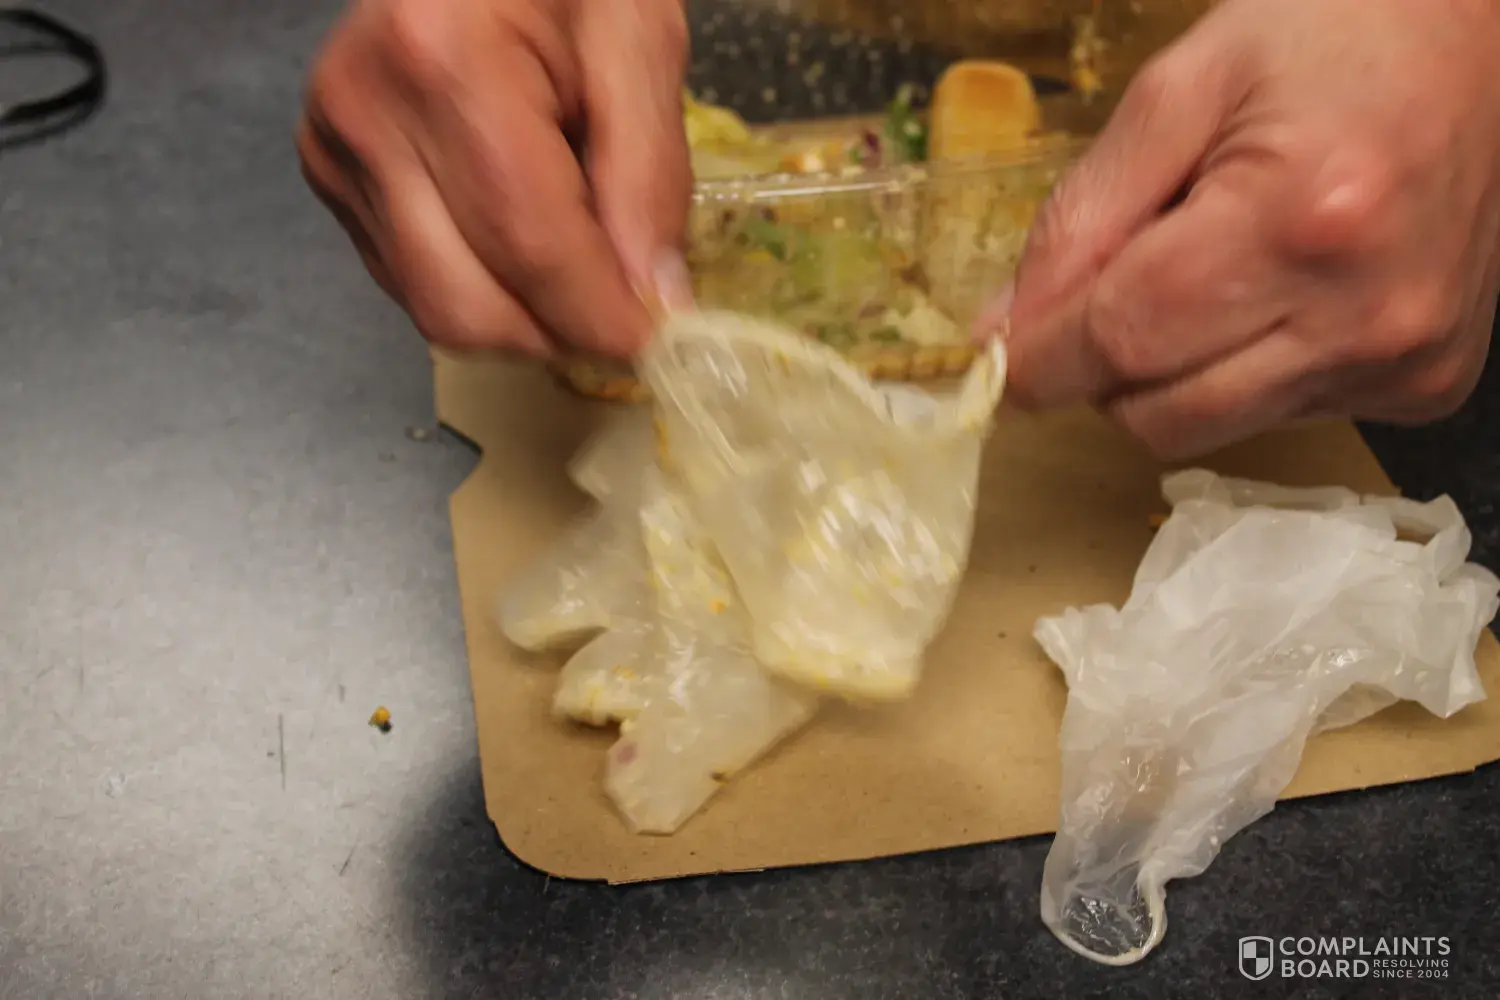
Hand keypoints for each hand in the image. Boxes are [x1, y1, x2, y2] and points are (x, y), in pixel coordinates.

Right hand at [297, 0, 692, 358]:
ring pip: (435, 310)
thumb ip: (650, 177)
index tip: (661, 343)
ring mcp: (333, 152)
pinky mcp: (327, 177)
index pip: (530, 246)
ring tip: (576, 260)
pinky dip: (483, 288)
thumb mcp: (638, 43)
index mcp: (444, 62)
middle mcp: (365, 117)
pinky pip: (412, 282)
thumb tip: (656, 305)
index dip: (601, 316)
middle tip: (625, 312)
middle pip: (468, 305)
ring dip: (522, 320)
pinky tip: (518, 231)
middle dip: (559, 334)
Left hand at [987, 0, 1499, 458]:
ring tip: (1205, 275)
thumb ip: (1081, 214)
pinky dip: (1239, 374)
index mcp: (1299, 220)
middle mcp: (1363, 312)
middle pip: (1156, 414)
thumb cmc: (1331, 37)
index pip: (1121, 339)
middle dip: (1099, 370)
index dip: (1038, 360)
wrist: (1484, 43)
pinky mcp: (1423, 386)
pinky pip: (1274, 417)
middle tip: (1107, 295)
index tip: (997, 355)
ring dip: (1167, 376)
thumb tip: (1004, 329)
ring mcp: (1401, 360)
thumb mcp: (1179, 88)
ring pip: (1208, 431)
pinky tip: (1270, 295)